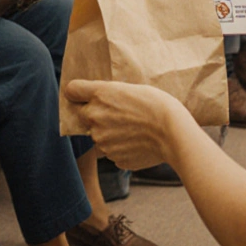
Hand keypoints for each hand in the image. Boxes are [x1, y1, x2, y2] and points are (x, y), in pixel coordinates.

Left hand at [63, 80, 191, 170]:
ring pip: (99, 136)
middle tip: (118, 115)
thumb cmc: (157, 105)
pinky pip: (112, 151)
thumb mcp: (131, 88)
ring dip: (109, 134)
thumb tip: (99, 103)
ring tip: (134, 129)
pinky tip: (138, 142)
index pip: (71, 90)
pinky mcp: (112, 157)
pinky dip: (121, 148)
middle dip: (95, 116)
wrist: (173, 132)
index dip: (77, 94)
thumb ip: (109, 95)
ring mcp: (102, 140)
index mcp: (100, 95)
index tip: (83, 96)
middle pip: (83, 116)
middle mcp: (94, 117)